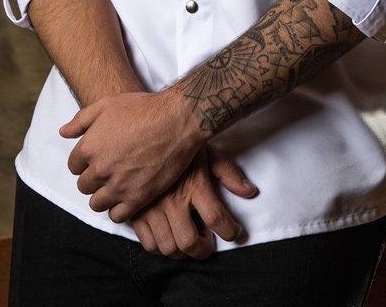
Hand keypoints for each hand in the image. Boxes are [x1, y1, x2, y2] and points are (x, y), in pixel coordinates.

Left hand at [59, 89, 204, 221]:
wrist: (176, 119)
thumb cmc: (142, 108)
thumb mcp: (107, 104)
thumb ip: (81, 120)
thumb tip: (63, 133)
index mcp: (89, 146)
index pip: (73, 166)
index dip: (84, 162)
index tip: (97, 159)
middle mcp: (100, 169)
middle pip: (84, 186)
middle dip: (93, 179)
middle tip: (109, 171)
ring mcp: (118, 186)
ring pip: (97, 204)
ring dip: (103, 196)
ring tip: (116, 186)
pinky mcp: (138, 198)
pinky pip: (117, 216)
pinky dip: (119, 209)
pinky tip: (127, 198)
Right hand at [130, 149, 257, 258]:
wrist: (142, 134)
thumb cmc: (179, 144)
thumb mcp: (207, 152)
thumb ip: (228, 173)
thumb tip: (250, 192)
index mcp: (194, 183)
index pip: (216, 217)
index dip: (230, 231)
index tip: (235, 232)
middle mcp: (172, 198)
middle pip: (189, 242)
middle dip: (203, 250)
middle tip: (208, 242)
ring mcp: (151, 207)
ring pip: (169, 247)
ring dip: (183, 251)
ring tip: (189, 238)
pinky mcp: (135, 212)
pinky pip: (149, 244)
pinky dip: (161, 248)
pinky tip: (169, 236)